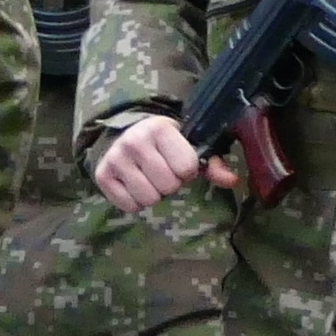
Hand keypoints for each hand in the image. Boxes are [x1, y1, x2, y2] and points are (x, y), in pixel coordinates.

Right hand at [93, 114, 233, 213]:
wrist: (122, 135)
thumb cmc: (163, 144)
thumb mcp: (187, 145)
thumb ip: (211, 163)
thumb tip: (233, 180)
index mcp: (160, 128)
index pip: (186, 168)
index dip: (187, 171)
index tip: (178, 163)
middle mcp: (135, 141)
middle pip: (168, 186)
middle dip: (170, 184)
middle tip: (163, 172)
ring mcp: (116, 159)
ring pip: (149, 198)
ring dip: (153, 194)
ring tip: (149, 178)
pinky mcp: (102, 175)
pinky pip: (129, 206)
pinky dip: (135, 202)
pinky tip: (134, 185)